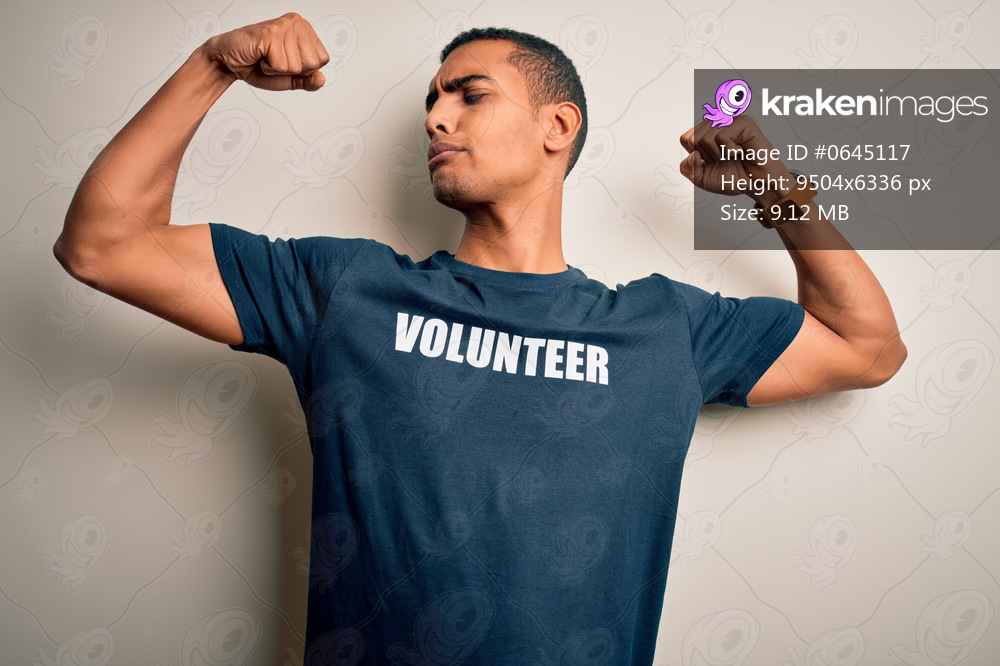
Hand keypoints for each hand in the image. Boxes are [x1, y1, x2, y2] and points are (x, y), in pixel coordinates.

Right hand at [203, 13, 329, 90]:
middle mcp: (298, 23)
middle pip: (312, 64)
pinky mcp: (271, 33)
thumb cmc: (258, 66)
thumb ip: (308, 81)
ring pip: (296, 66)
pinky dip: (268, 68)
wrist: (230, 62)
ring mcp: (285, 26)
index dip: (303, 70)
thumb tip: (321, 79)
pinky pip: (281, 66)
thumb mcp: (289, 78)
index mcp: (305, 31)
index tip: (286, 62)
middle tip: (274, 59)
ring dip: (277, 69)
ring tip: (266, 56)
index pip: (322, 60)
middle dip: (291, 70)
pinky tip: (260, 55)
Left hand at [679, 115, 792, 206]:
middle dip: (707, 156)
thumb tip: (693, 154)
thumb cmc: (732, 178)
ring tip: (733, 155)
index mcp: (705, 132)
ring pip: (706, 138)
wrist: (756, 184)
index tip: (712, 160)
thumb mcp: (701, 178)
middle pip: (693, 138)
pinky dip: (729, 151)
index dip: (696, 156)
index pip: (685, 138)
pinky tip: (740, 151)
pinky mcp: (743, 122)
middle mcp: (716, 122)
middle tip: (724, 158)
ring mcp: (730, 120)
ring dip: (719, 155)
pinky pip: (721, 137)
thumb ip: (688, 169)